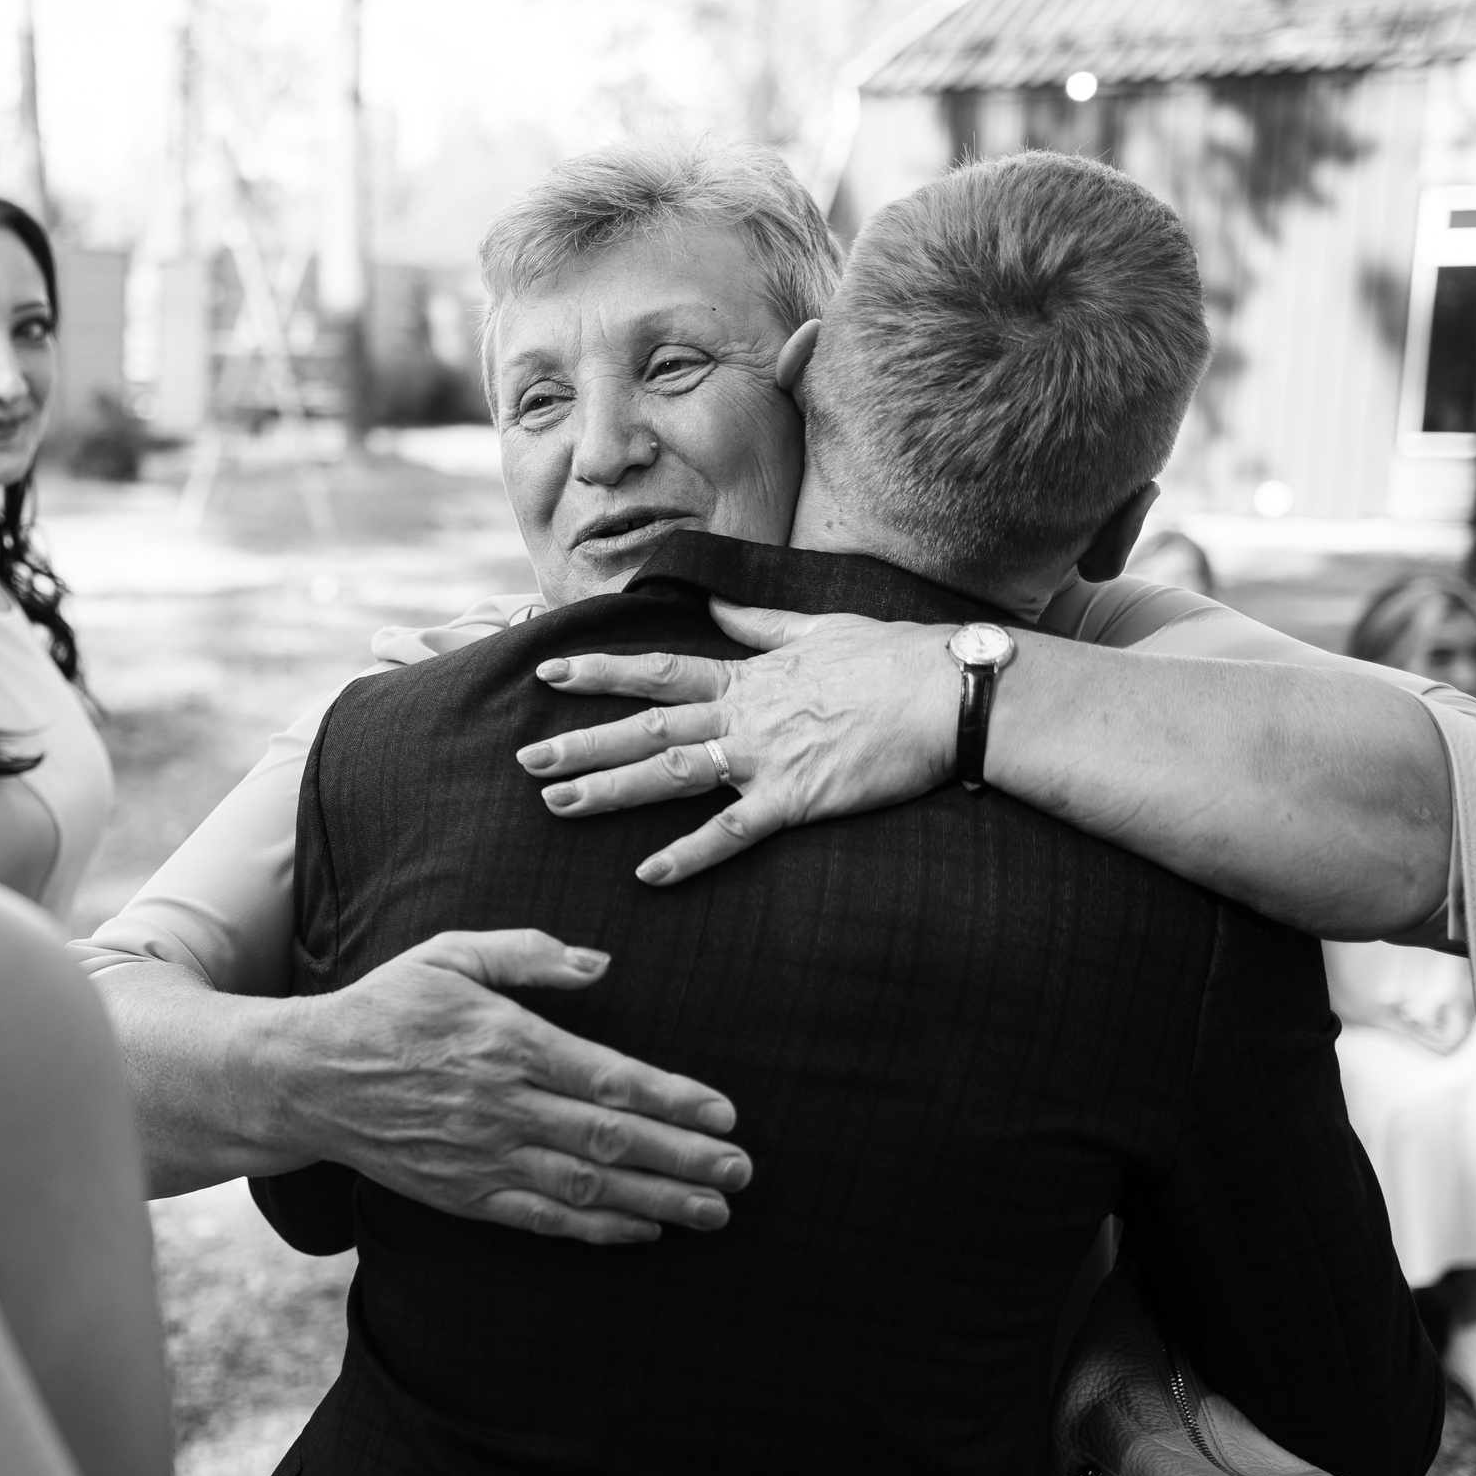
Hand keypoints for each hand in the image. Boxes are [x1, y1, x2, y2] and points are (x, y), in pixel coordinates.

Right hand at [277, 928, 749, 1243]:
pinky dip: (599, 1230)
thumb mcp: (449, 953)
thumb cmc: (385, 1006)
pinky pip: (544, 1219)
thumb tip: (601, 965)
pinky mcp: (463, 1194)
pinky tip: (645, 1230)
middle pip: (613, 1139)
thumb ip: (528, 954)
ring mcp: (483, 1156)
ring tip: (716, 1212)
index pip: (610, 1076)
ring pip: (588, 1188)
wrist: (306, 1077)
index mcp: (506, 1042)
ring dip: (660, 1201)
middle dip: (687, 1159)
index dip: (675, 1100)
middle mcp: (501, 1105)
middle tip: (744, 1172)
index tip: (726, 1113)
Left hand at [515, 600, 962, 883]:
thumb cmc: (894, 660)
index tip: (549, 670)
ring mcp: (765, 757)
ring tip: (557, 804)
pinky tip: (649, 874)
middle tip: (524, 759)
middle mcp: (744, 715)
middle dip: (582, 742)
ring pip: (670, 772)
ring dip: (610, 789)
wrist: (951, 694)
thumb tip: (715, 601)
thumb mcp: (819, 628)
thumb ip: (759, 622)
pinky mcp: (796, 799)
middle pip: (645, 727)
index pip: (657, 671)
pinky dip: (690, 853)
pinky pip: (732, 831)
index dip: (600, 671)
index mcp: (748, 676)